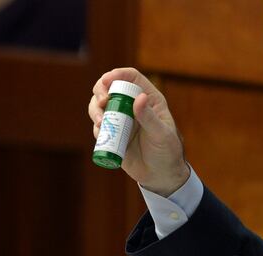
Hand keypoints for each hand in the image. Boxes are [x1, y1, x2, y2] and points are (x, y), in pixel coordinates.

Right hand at [88, 67, 189, 196]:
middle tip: (102, 102)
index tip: (107, 81)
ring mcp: (121, 119)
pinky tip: (101, 134)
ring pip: (100, 105)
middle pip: (110, 87)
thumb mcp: (161, 134)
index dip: (117, 74)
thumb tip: (139, 97)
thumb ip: (149, 117)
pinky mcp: (113, 133)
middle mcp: (133, 106)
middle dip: (100, 91)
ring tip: (101, 123)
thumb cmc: (167, 152)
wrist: (160, 175)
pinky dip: (97, 127)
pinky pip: (99, 125)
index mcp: (149, 99)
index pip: (132, 77)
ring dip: (95, 110)